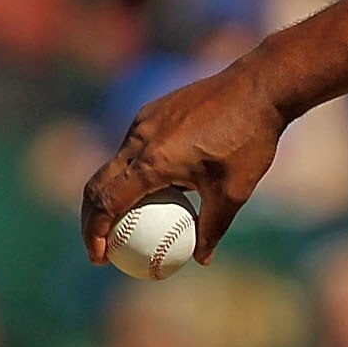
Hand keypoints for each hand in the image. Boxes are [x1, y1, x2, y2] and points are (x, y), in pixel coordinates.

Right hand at [80, 61, 289, 264]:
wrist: (256, 88)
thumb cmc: (249, 140)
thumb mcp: (234, 193)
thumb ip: (213, 227)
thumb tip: (201, 258)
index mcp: (153, 161)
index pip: (108, 202)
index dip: (95, 233)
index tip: (99, 258)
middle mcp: (139, 139)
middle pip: (97, 184)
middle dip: (91, 219)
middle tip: (100, 248)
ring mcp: (143, 122)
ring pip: (114, 165)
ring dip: (109, 195)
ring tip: (122, 224)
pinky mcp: (151, 113)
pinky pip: (132, 148)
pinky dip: (130, 174)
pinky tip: (152, 191)